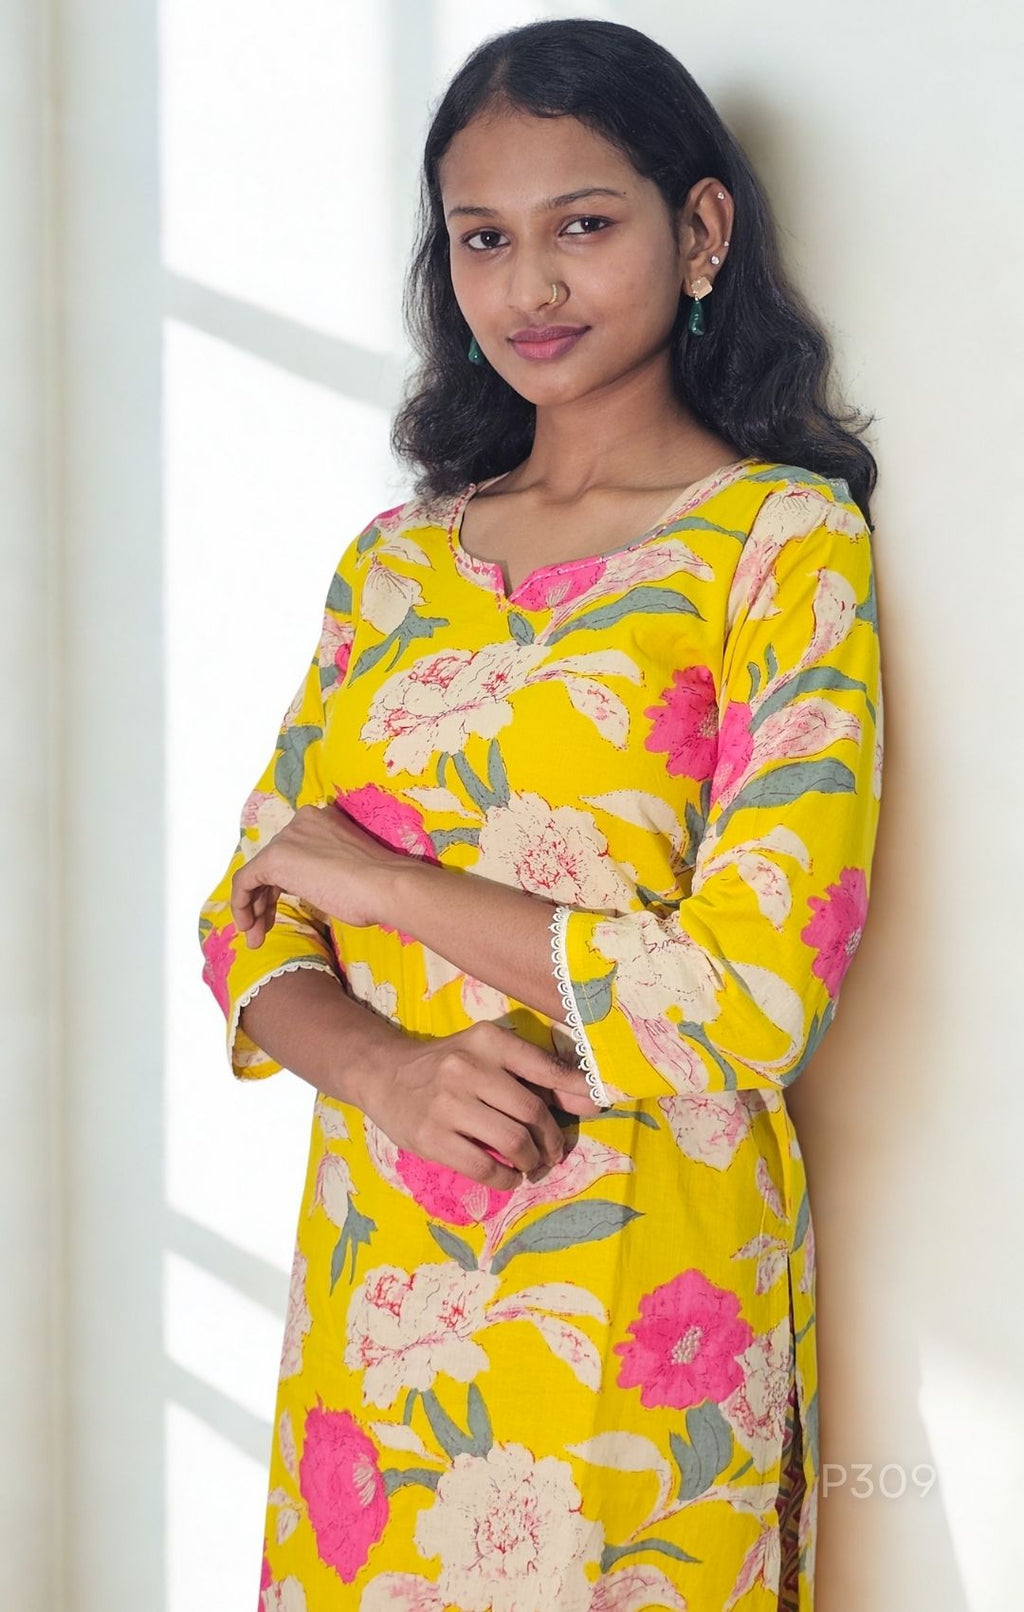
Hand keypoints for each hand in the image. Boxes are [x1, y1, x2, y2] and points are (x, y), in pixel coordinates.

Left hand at [230, 802, 398, 947]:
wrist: (385, 885)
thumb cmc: (378, 887)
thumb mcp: (349, 870)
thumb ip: (324, 870)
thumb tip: (314, 885)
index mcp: (322, 821)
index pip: (291, 853)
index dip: (281, 886)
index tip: (281, 912)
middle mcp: (301, 822)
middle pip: (272, 864)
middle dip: (265, 900)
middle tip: (265, 929)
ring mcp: (288, 837)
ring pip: (257, 874)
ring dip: (254, 908)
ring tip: (256, 937)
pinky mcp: (275, 857)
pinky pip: (245, 880)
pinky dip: (242, 904)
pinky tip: (249, 926)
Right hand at [352, 1021, 608, 1188]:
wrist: (384, 1073)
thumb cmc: (448, 1065)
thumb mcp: (488, 1056)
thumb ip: (538, 1076)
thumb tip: (592, 1100)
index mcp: (488, 1041)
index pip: (546, 1068)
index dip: (577, 1092)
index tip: (598, 1107)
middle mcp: (467, 1068)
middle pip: (532, 1112)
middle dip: (552, 1140)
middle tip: (553, 1152)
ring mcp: (446, 1104)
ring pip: (513, 1142)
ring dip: (532, 1162)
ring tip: (532, 1165)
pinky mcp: (431, 1137)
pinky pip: (484, 1167)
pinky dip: (507, 1179)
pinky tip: (508, 1176)